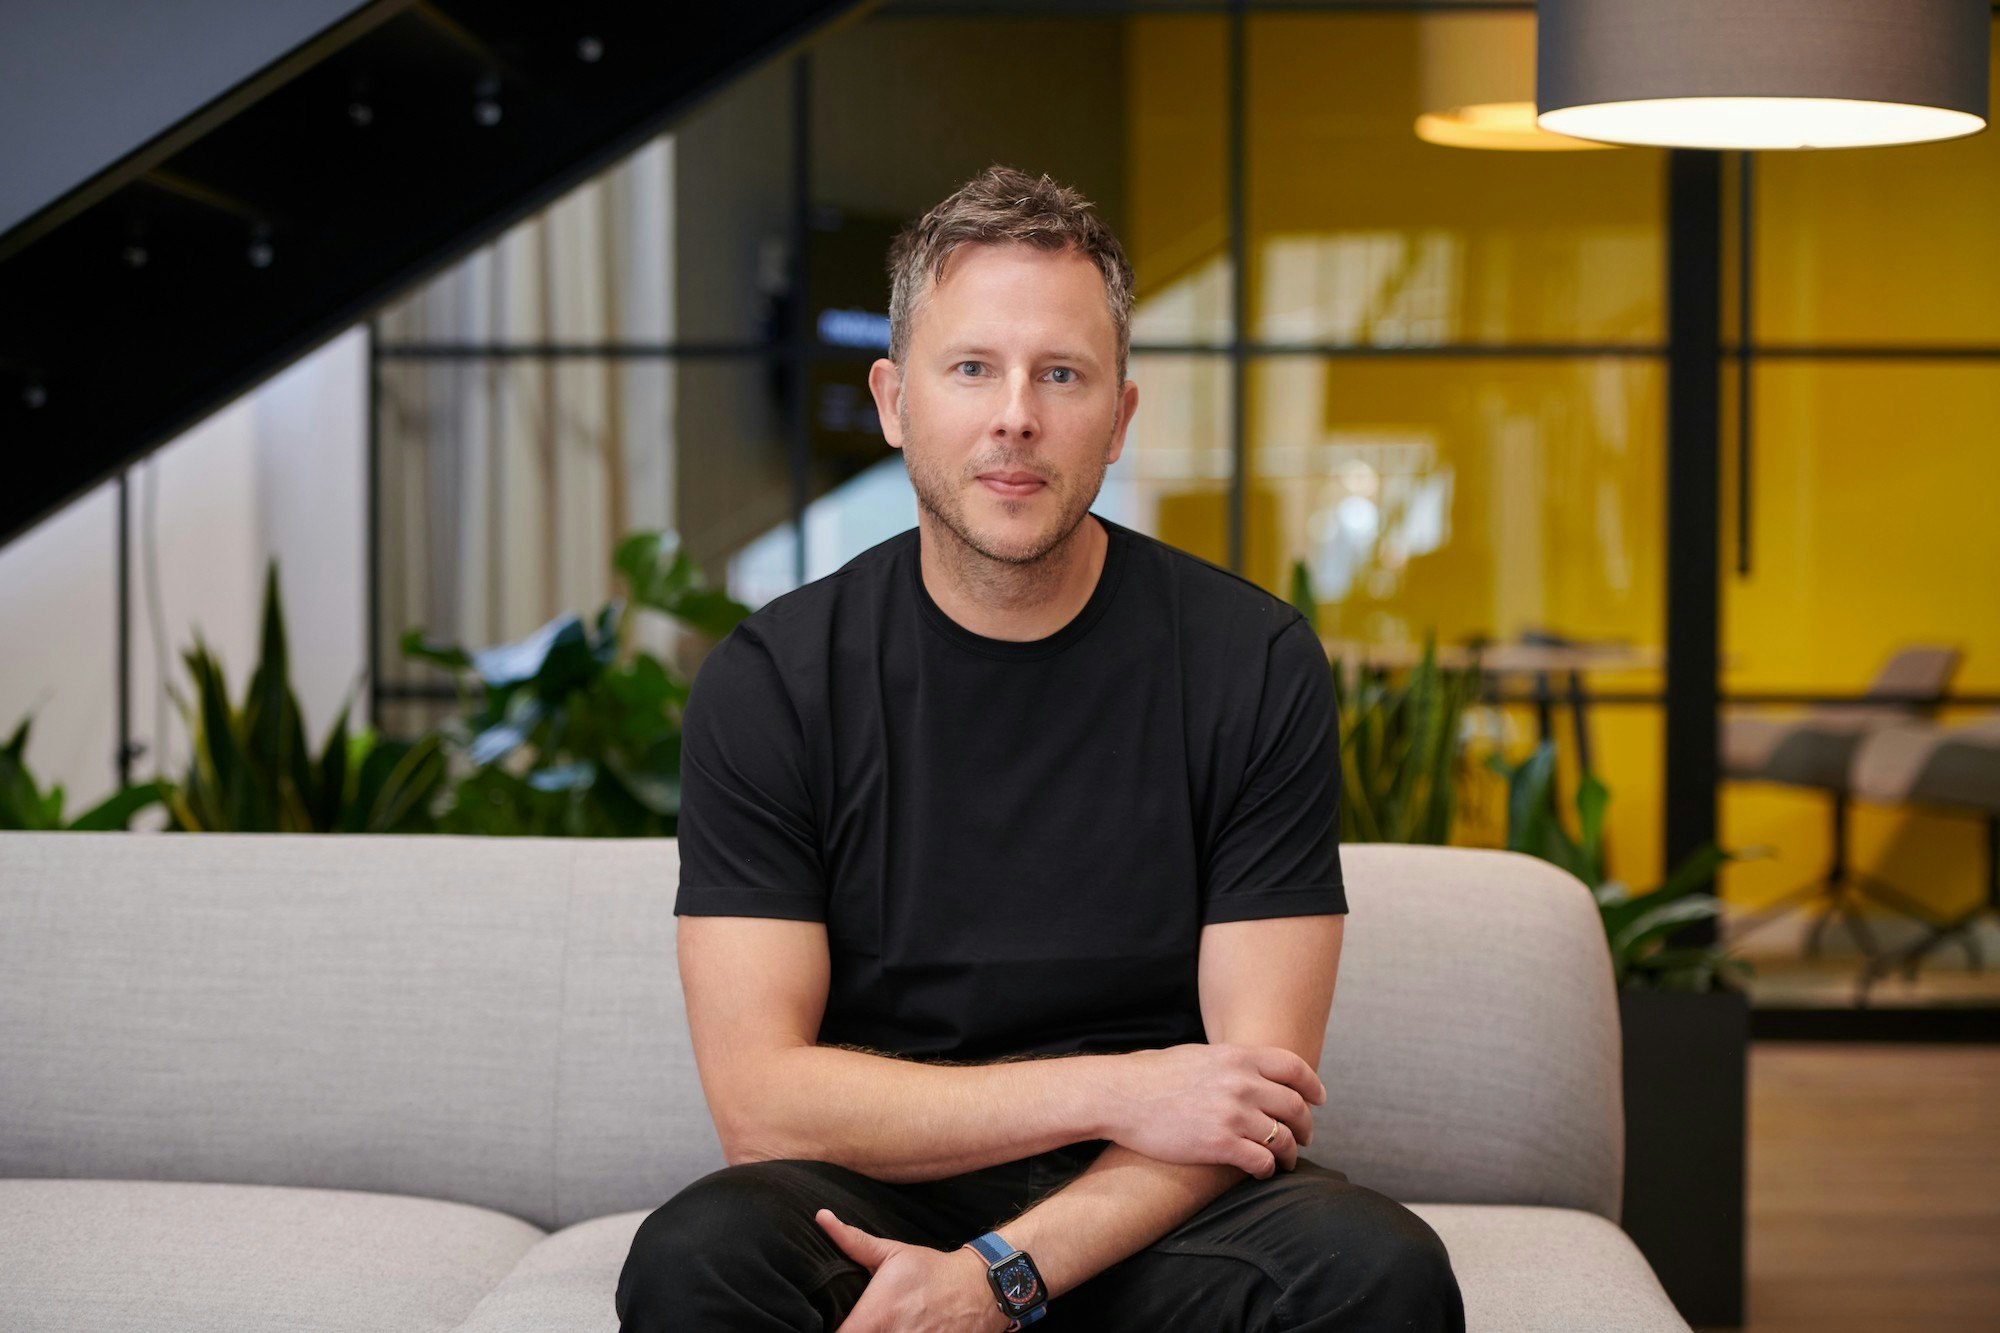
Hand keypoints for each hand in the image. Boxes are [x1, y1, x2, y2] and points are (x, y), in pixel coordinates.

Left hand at [815, 1209, 1010, 1331]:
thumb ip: (853, 1242)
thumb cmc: (931, 1271)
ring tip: (883, 1325)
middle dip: (859, 1332)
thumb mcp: (893, 1254)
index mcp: (877, 1315)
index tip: (834, 1323)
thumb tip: (822, 1217)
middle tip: (862, 1323)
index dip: (832, 1331)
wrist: (979, 1289)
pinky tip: (903, 1330)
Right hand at [1097, 1043, 1326, 1177]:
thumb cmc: (1153, 1075)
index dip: (1312, 1086)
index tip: (1318, 1099)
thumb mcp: (1200, 1055)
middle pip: (1294, 1106)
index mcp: (1237, 1057)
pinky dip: (1267, 1170)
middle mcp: (1241, 1083)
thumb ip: (1232, 1063)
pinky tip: (1261, 1172)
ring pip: (1283, 1138)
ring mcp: (1232, 1114)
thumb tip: (1252, 1073)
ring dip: (1289, 1153)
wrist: (1121, 1095)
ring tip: (1284, 1161)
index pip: (1294, 1068)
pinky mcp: (1220, 1144)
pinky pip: (1261, 1162)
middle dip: (1305, 1126)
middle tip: (1304, 1137)